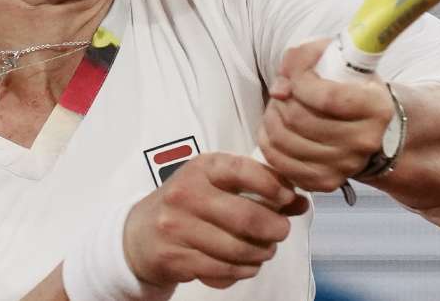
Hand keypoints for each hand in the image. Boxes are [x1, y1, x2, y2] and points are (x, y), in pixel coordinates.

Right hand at [123, 152, 309, 289]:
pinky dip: (243, 271)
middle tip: (280, 231)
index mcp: (202, 168)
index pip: (244, 170)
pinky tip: (245, 265)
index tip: (288, 198)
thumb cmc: (188, 205)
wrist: (139, 235)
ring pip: (238, 249)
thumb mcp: (217, 185)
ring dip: (261, 254)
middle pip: (246, 217)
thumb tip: (300, 201)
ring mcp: (177, 227)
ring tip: (264, 250)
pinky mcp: (175, 257)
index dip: (274, 186)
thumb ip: (259, 188)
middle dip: (275, 229)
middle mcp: (187, 194)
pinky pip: (223, 270)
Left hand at [256, 38, 395, 192]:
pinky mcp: (326, 182)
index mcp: (377, 108)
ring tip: (278, 108)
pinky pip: (282, 164)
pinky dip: (269, 144)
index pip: (327, 97)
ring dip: (271, 119)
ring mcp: (346, 165)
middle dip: (281, 100)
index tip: (293, 73)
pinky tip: (275, 130)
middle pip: (301, 119)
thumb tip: (280, 87)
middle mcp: (365, 141)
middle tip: (282, 92)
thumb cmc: (350, 88)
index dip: (299, 80)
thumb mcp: (339, 60)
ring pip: (286, 141)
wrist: (368, 127)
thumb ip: (307, 57)